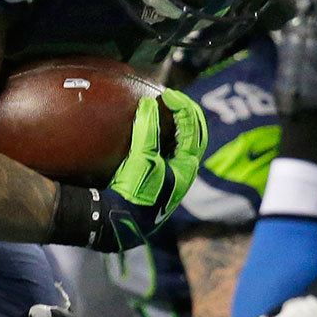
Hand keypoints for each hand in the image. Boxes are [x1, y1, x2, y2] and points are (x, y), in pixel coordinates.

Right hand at [88, 89, 208, 249]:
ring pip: (183, 144)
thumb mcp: (143, 160)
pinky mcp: (158, 179)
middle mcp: (184, 172)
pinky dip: (164, 136)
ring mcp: (172, 176)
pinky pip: (168, 151)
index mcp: (187, 166)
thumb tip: (149, 104)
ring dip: (178, 125)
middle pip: (195, 135)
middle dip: (187, 114)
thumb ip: (148, 131)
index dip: (182, 107)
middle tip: (173, 98)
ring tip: (165, 109)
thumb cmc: (136, 193)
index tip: (166, 95)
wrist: (122, 222)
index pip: (192, 128)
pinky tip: (151, 130)